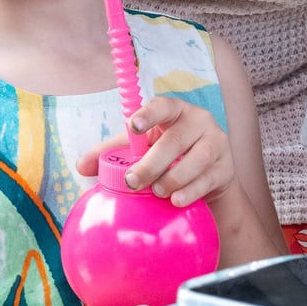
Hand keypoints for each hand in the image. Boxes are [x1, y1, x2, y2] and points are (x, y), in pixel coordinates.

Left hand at [77, 95, 235, 207]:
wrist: (208, 179)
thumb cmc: (169, 157)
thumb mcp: (142, 149)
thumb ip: (113, 154)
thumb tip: (81, 166)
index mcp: (175, 111)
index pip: (163, 105)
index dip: (149, 114)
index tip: (133, 125)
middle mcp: (198, 121)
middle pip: (175, 140)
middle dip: (151, 163)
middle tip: (134, 182)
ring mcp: (216, 143)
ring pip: (196, 159)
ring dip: (172, 178)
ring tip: (158, 191)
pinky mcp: (225, 168)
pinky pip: (207, 180)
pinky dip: (189, 192)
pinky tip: (176, 200)